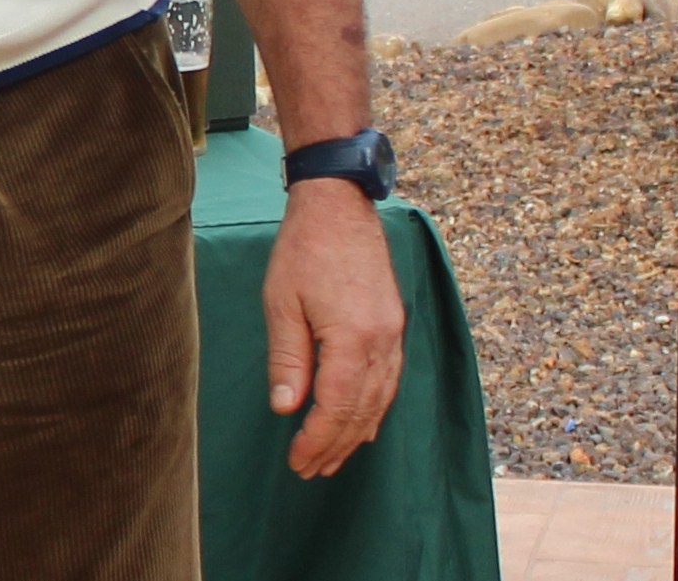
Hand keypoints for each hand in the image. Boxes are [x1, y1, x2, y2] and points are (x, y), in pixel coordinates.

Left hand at [263, 179, 407, 477]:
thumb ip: (287, 359)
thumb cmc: (304, 249)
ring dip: (357, 433)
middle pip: (363, 411)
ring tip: (333, 458)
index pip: (338, 406)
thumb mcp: (281, 302)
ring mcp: (394, 334)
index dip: (318, 439)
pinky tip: (363, 423)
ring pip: (381, 400)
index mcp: (352, 337)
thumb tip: (287, 409)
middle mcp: (382, 341)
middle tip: (310, 470)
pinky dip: (375, 408)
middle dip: (336, 445)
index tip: (298, 461)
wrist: (339, 206)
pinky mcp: (395, 325)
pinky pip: (390, 380)